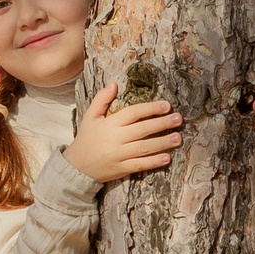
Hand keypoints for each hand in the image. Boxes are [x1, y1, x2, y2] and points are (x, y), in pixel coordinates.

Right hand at [63, 83, 182, 182]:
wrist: (76, 167)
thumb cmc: (86, 139)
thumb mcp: (90, 117)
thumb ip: (101, 100)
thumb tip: (113, 84)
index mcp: (109, 124)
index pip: (133, 113)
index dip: (150, 108)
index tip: (167, 106)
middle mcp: (115, 139)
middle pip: (143, 129)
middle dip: (162, 123)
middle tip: (179, 119)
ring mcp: (118, 155)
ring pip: (144, 148)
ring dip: (163, 143)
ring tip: (178, 138)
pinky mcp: (121, 169)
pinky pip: (140, 165)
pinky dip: (154, 162)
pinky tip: (167, 158)